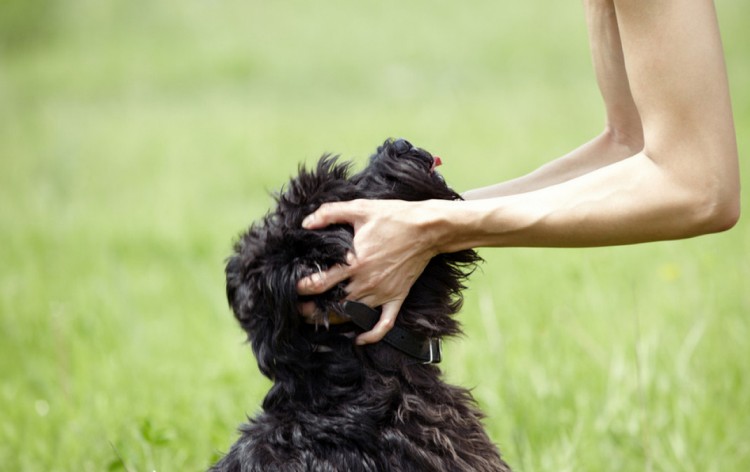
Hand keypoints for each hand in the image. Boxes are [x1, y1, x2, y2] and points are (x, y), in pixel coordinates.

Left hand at [297, 199, 438, 344]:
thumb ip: (329, 214)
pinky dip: (371, 335)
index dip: (302, 288)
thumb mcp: (360, 208)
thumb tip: (305, 223)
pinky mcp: (397, 297)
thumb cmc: (394, 217)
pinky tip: (359, 339)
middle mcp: (366, 282)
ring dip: (334, 321)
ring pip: (352, 316)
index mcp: (354, 263)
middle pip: (332, 305)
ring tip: (318, 321)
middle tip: (298, 309)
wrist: (428, 228)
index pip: (319, 283)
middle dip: (312, 310)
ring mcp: (382, 293)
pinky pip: (384, 324)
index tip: (292, 288)